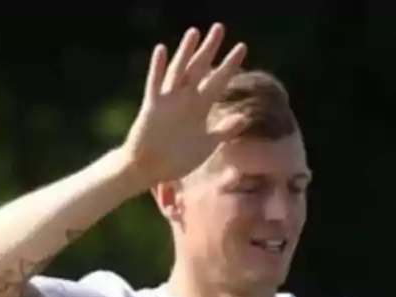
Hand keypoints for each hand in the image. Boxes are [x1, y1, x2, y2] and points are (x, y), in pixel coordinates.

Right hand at [122, 24, 248, 185]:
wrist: (150, 168)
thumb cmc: (178, 157)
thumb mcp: (206, 144)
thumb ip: (224, 131)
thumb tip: (244, 118)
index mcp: (200, 107)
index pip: (218, 81)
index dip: (229, 65)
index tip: (242, 46)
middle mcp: (185, 99)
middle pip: (200, 68)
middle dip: (210, 49)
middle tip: (220, 28)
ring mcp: (168, 101)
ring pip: (178, 71)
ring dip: (185, 52)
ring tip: (194, 32)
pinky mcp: (152, 107)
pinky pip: (155, 85)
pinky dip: (158, 68)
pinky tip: (161, 49)